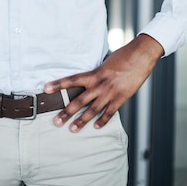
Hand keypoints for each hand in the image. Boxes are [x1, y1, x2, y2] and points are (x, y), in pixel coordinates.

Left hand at [43, 33, 163, 131]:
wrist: (141, 56)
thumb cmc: (123, 55)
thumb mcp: (105, 62)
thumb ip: (96, 72)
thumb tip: (90, 78)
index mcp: (94, 73)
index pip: (72, 80)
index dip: (58, 84)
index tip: (46, 89)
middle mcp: (100, 85)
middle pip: (79, 101)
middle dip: (67, 112)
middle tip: (56, 122)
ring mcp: (110, 93)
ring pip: (92, 110)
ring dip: (81, 121)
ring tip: (72, 129)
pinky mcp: (121, 98)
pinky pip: (109, 113)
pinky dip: (103, 121)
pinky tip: (96, 127)